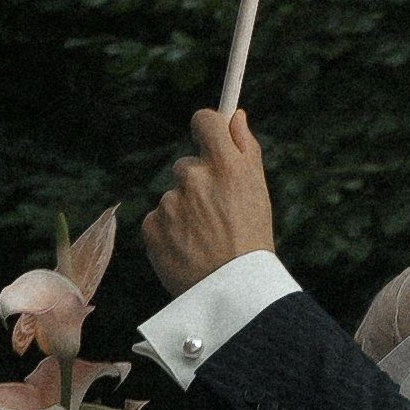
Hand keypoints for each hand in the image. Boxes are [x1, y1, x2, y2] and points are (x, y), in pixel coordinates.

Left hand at [141, 107, 276, 295]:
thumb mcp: (258, 191)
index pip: (204, 121)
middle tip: (216, 214)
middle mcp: (193, 179)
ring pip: (173, 197)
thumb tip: (235, 116)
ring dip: (184, 211)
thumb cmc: (251, 239)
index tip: (210, 139)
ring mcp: (169, 203)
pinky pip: (158, 220)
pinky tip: (188, 249)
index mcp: (225, 165)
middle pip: (186, 165)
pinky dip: (169, 232)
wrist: (231, 293)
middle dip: (198, 183)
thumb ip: (246, 148)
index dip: (208, 128)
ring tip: (204, 239)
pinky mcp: (151, 227)